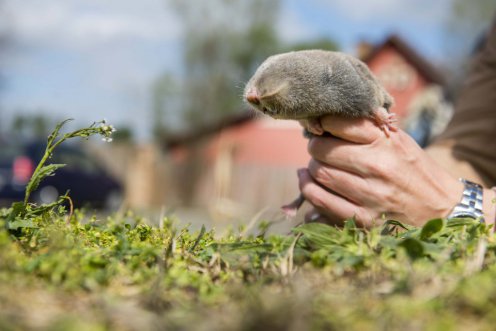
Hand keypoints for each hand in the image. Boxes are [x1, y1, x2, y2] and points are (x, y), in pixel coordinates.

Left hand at [298, 115, 471, 227]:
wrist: (442, 208)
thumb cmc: (413, 170)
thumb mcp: (398, 141)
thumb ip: (366, 130)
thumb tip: (325, 122)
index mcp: (386, 142)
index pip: (338, 123)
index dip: (323, 123)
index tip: (322, 127)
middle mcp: (378, 167)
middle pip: (321, 150)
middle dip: (315, 148)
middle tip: (318, 149)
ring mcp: (370, 195)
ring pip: (318, 175)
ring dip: (309, 170)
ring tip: (314, 167)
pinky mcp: (363, 219)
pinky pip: (320, 202)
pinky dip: (309, 191)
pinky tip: (310, 185)